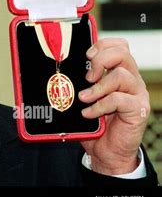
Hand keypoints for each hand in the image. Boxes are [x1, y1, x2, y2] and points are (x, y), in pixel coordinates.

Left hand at [79, 38, 149, 174]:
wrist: (106, 151)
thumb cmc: (93, 123)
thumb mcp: (83, 97)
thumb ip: (78, 83)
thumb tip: (57, 70)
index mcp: (119, 72)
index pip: (119, 45)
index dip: (102, 45)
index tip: (86, 55)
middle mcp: (131, 80)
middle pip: (122, 53)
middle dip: (100, 61)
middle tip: (87, 77)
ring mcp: (136, 94)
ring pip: (121, 75)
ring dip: (97, 87)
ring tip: (84, 98)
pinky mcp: (138, 110)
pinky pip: (119, 100)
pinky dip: (99, 106)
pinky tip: (89, 113)